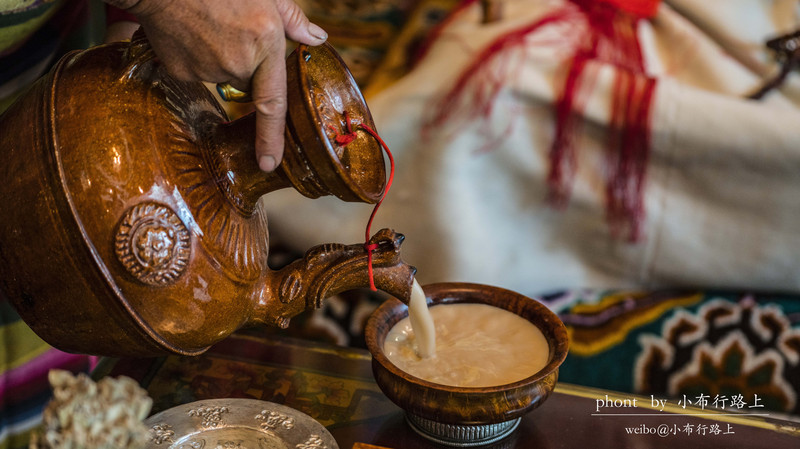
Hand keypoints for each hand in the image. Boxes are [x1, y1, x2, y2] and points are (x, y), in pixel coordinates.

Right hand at [105, 0, 326, 171]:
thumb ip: (293, 18)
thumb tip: (317, 39)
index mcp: (264, 43)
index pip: (273, 103)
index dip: (272, 138)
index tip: (269, 163)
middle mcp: (238, 63)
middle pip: (248, 83)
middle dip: (246, 65)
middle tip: (233, 30)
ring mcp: (207, 70)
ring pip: (222, 76)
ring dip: (220, 58)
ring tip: (210, 24)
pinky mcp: (181, 71)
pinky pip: (196, 72)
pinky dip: (195, 57)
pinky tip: (191, 31)